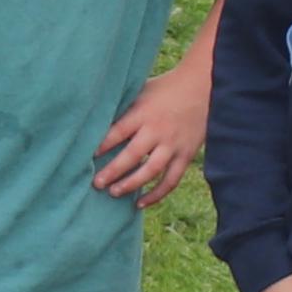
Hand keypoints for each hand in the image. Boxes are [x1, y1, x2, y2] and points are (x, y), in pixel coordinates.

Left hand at [87, 48, 211, 199]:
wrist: (203, 88)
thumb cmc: (164, 89)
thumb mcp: (142, 91)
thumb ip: (124, 108)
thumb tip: (96, 123)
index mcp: (144, 113)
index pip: (118, 132)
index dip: (102, 145)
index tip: (87, 157)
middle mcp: (158, 130)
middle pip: (132, 155)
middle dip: (112, 171)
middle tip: (96, 183)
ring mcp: (173, 144)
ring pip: (151, 171)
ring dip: (132, 184)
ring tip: (114, 192)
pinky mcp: (186, 155)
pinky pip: (171, 180)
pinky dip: (157, 194)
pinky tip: (141, 203)